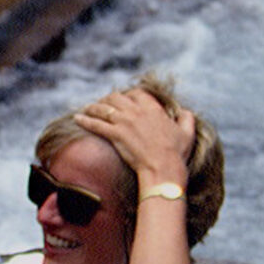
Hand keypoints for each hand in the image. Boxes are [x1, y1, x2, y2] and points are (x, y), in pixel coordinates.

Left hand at [74, 88, 194, 187]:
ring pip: (104, 108)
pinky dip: (85, 120)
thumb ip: (186, 118)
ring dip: (93, 107)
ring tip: (86, 109)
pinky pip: (96, 124)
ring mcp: (124, 123)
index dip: (129, 95)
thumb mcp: (187, 133)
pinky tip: (77, 119)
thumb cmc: (176, 154)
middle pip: (117, 97)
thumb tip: (185, 112)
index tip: (124, 98)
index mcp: (153, 109)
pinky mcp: (115, 135)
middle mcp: (137, 112)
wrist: (163, 169)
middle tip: (102, 104)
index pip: (137, 94)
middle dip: (108, 99)